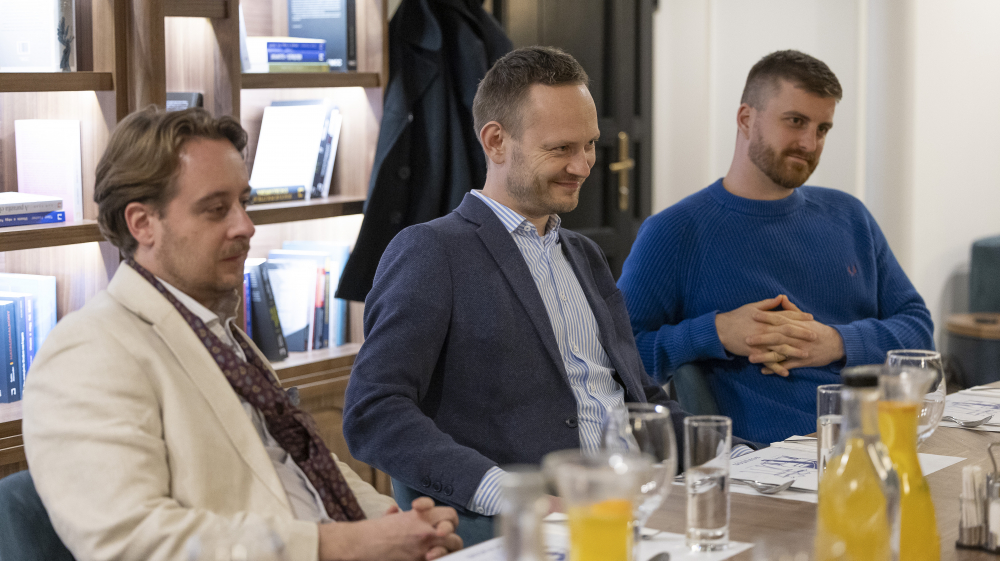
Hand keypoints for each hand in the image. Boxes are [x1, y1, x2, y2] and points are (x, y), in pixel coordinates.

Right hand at [319, 497, 461, 560]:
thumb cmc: (374, 531)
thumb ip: (398, 514)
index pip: (450, 514)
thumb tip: (395, 511)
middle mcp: (425, 531)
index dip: (447, 518)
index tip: (437, 521)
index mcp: (421, 516)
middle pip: (454, 532)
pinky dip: (437, 558)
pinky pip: (439, 559)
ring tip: (436, 550)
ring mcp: (423, 548)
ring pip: (451, 547)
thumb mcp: (390, 517)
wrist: (362, 544)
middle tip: (442, 537)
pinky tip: (429, 557)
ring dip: (446, 548)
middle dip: (451, 535)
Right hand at [715, 295, 815, 357]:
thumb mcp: (752, 307)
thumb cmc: (736, 317)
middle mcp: (765, 329)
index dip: (799, 316)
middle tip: (815, 336)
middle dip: (802, 334)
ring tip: (806, 354)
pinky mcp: (754, 352)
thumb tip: (781, 297)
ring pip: (780, 347)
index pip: (785, 316)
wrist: (720, 330)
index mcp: (765, 318)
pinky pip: (768, 361)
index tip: (811, 318)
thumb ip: (768, 303)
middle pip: (787, 331)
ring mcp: (760, 342)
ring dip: (794, 351)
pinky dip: (777, 367)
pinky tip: (786, 372)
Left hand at [745, 299, 844, 376]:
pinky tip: (763, 371)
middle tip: (746, 339)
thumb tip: (781, 297)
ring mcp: (800, 350)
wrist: (836, 344)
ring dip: (765, 356)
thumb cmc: (818, 330)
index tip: (753, 314)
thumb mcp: (806, 319)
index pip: (780, 320)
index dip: (767, 317)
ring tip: (750, 358)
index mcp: (797, 325)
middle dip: (762, 338)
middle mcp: (798, 338)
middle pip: (778, 337)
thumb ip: (791, 310)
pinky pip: (787, 366)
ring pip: (781, 353)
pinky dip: (775, 369)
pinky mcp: (803, 362)